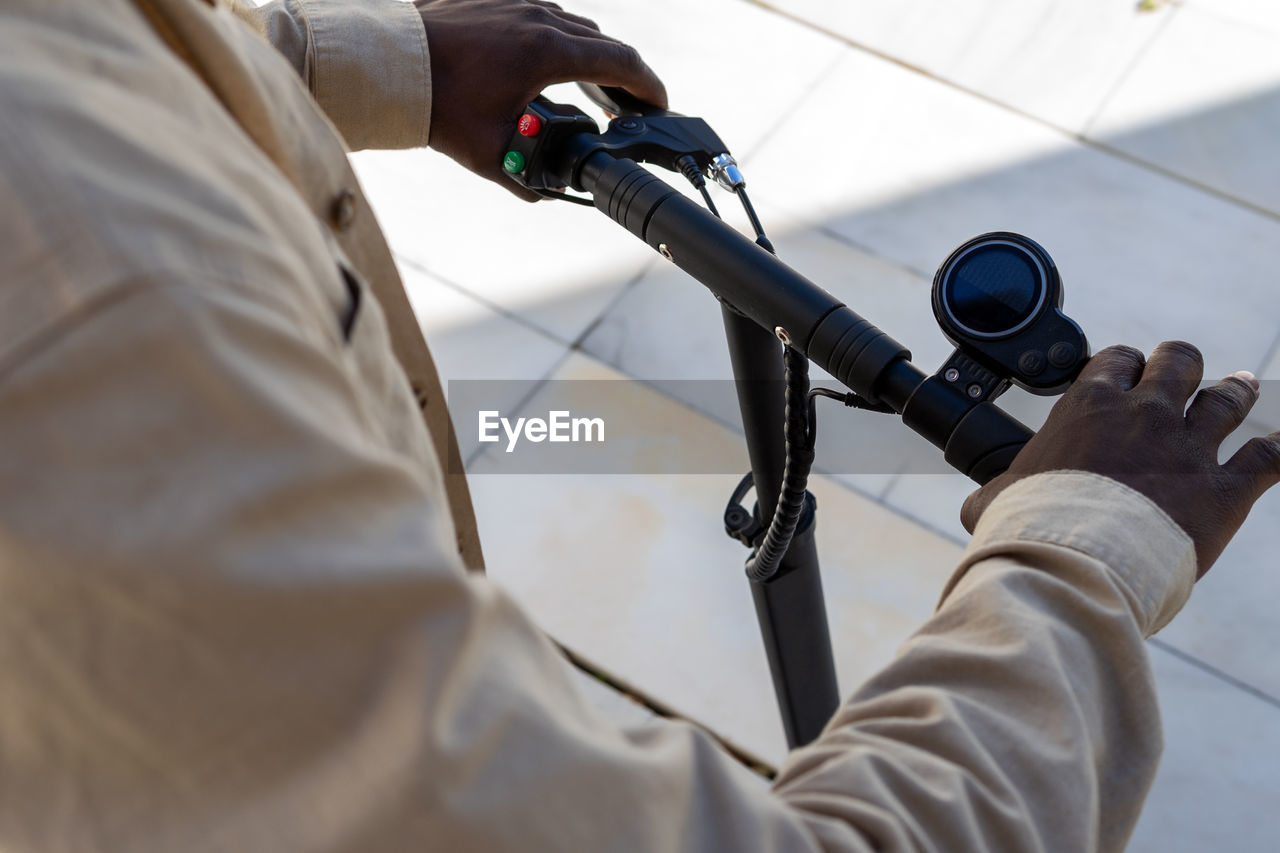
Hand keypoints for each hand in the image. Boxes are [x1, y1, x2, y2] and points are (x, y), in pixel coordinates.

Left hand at [414, 0, 667, 199]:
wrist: (389, 64)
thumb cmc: (437, 105)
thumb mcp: (492, 154)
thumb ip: (529, 177)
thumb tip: (549, 192)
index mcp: (548, 51)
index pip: (620, 64)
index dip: (648, 87)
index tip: (659, 105)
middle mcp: (538, 17)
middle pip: (602, 42)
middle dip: (625, 73)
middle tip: (633, 103)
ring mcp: (515, 3)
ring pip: (573, 25)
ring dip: (592, 54)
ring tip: (597, 85)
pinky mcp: (493, 0)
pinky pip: (542, 15)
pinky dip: (561, 40)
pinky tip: (550, 64)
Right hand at [962, 341, 1279, 577]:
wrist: (1076, 562)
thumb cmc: (1032, 528)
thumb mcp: (997, 500)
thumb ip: (997, 490)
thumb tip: (982, 504)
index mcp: (1089, 407)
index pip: (1115, 360)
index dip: (1122, 366)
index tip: (1121, 377)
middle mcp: (1145, 414)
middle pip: (1177, 363)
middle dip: (1179, 364)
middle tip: (1179, 371)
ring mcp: (1189, 448)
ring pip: (1227, 399)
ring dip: (1235, 391)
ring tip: (1242, 384)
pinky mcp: (1224, 490)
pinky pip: (1270, 458)